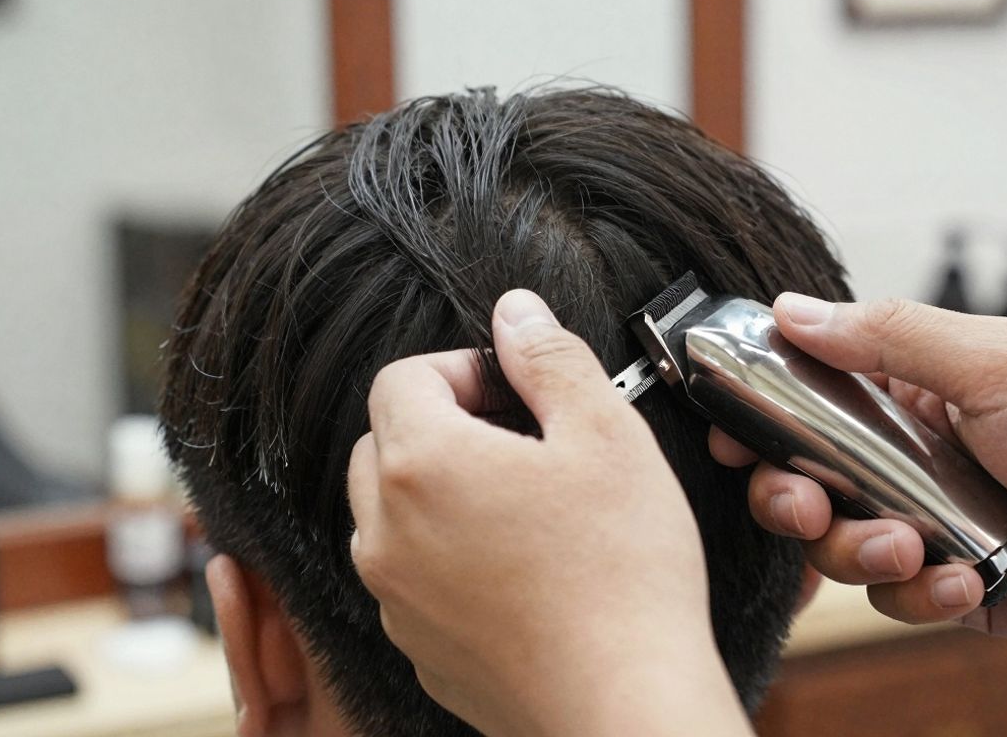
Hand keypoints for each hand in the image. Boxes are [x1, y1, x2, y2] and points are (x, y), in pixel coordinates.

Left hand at [349, 290, 752, 736]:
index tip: (517, 394)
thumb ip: (550, 357)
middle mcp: (384, 530)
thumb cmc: (622, 569)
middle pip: (386, 443)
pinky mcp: (416, 648)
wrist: (623, 704)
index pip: (401, 377)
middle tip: (528, 446)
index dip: (462, 369)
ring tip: (527, 511)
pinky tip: (522, 573)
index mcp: (421, 463)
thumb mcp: (606, 434)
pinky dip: (448, 559)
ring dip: (441, 494)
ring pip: (392, 514)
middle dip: (446, 427)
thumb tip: (514, 310)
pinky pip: (412, 578)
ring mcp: (394, 597)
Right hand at [715, 295, 1006, 658]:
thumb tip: (795, 308)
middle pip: (805, 475)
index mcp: (921, 386)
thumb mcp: (997, 362)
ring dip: (859, 549)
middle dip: (793, 495)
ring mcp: (929, 519)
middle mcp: (914, 453)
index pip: (813, 390)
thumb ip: (888, 335)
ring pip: (838, 542)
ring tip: (913, 545)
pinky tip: (961, 580)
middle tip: (804, 502)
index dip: (763, 411)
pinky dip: (916, 592)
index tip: (732, 432)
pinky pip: (890, 597)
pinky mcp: (946, 584)